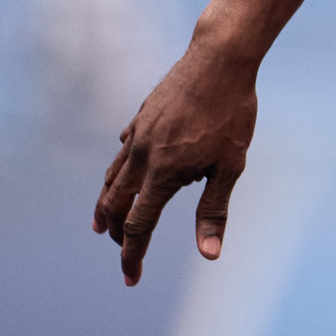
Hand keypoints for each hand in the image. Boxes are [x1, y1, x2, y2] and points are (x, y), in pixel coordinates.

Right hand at [93, 42, 259, 284]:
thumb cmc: (231, 112)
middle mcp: (143, 156)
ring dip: (107, 203)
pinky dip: (119, 168)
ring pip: (112, 177)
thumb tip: (209, 255)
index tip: (131, 278)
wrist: (220, 58)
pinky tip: (124, 168)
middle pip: (115, 205)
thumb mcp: (231, 166)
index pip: (139, 227)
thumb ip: (214, 211)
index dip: (132, 256)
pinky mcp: (142, 116)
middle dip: (115, 233)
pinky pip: (123, 150)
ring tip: (103, 221)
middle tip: (121, 249)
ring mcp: (139, 134)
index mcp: (163, 174)